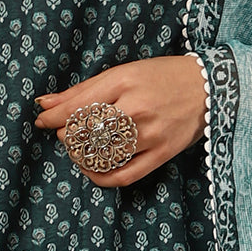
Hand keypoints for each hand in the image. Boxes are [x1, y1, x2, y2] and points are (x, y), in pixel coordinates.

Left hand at [33, 53, 205, 187]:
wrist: (209, 87)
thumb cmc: (161, 76)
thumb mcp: (122, 72)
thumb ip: (83, 90)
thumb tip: (46, 104)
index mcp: (124, 82)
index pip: (77, 107)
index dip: (52, 117)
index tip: (42, 120)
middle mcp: (137, 109)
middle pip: (85, 132)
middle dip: (66, 134)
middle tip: (64, 131)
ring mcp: (151, 135)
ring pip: (100, 155)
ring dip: (80, 154)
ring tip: (79, 146)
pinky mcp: (162, 155)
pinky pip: (123, 176)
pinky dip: (100, 177)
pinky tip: (91, 169)